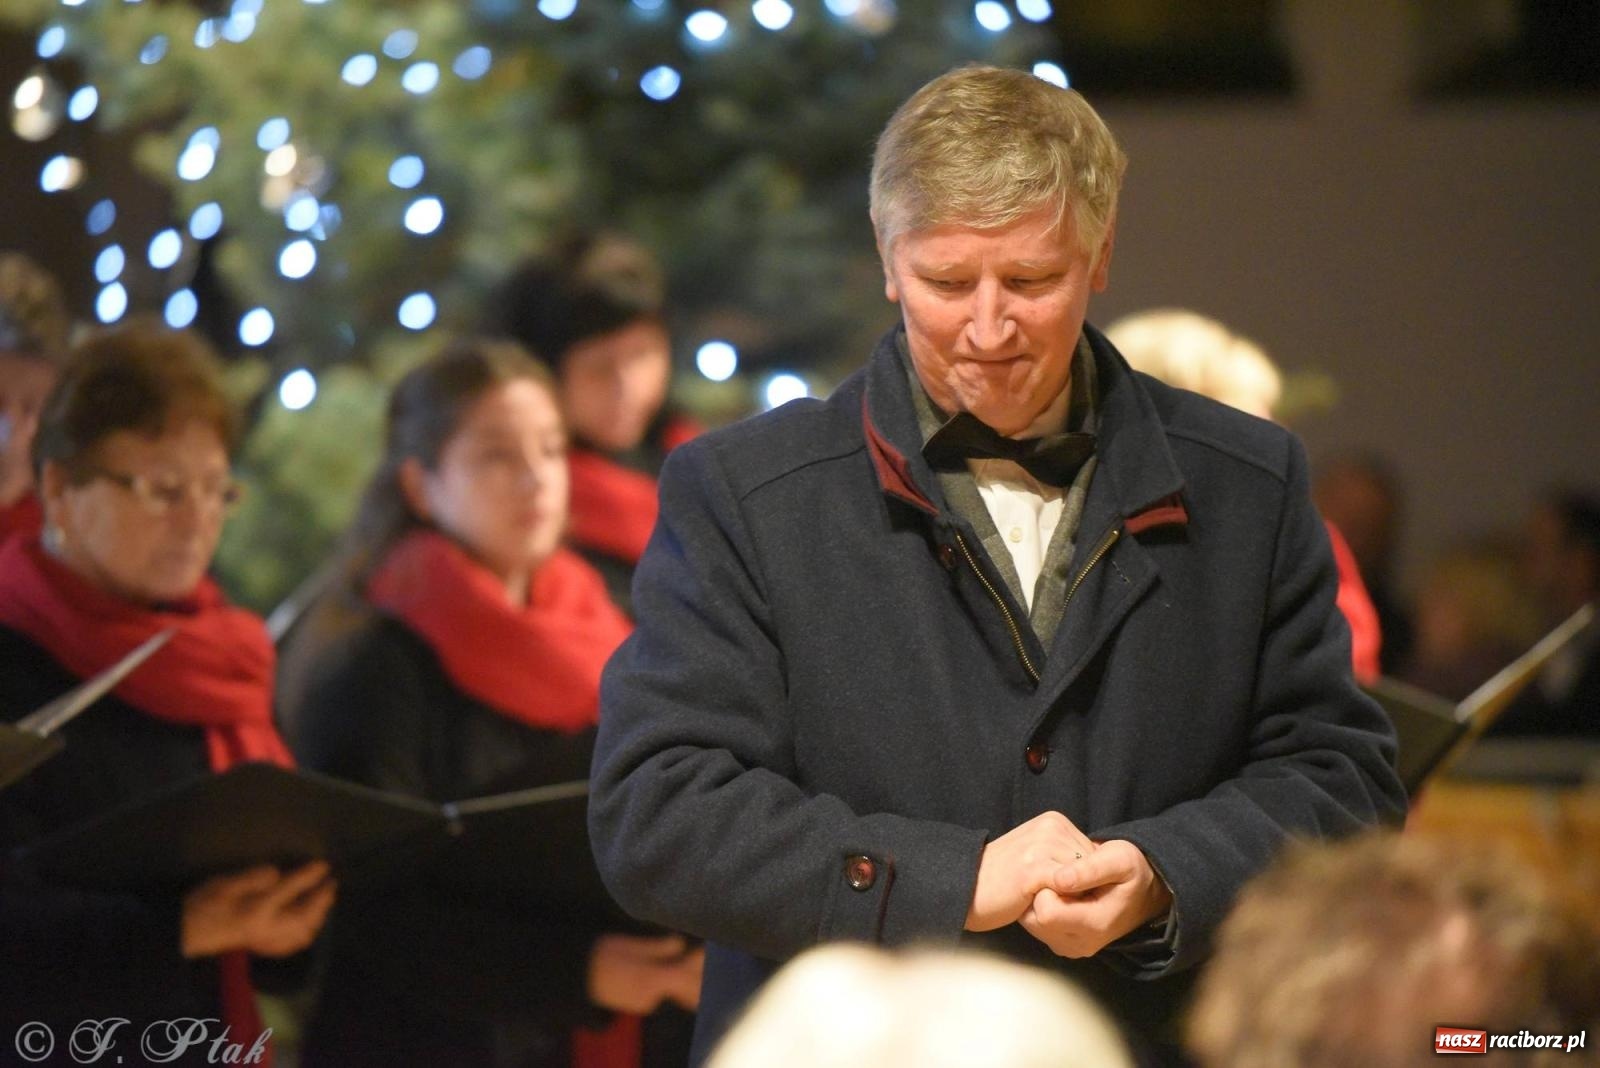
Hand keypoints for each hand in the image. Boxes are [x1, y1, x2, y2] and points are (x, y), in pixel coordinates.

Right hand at [180, 861, 336, 958]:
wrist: (187, 934)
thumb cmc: (203, 904)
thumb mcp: (223, 883)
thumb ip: (250, 878)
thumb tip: (276, 873)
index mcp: (256, 909)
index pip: (290, 890)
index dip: (309, 876)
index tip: (323, 865)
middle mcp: (266, 928)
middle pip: (304, 916)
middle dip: (321, 899)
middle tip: (331, 883)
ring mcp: (265, 940)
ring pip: (302, 932)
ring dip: (318, 916)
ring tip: (325, 900)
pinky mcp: (262, 947)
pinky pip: (291, 945)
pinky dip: (305, 933)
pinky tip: (308, 925)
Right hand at [588, 933, 704, 1014]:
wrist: (577, 978)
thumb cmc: (601, 956)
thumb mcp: (629, 945)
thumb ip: (658, 948)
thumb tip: (680, 944)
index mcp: (649, 979)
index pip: (686, 975)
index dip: (700, 962)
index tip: (708, 948)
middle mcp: (651, 996)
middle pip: (686, 986)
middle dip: (698, 971)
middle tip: (706, 951)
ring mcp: (646, 1003)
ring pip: (675, 989)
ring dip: (687, 976)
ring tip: (696, 955)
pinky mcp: (641, 1004)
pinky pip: (664, 991)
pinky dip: (673, 981)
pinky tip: (676, 966)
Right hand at [965, 811, 1097, 931]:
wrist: (965, 889)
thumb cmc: (1003, 882)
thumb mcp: (1038, 858)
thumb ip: (1065, 858)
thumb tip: (1098, 873)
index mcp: (1053, 821)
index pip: (1093, 853)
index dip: (1088, 880)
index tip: (1070, 894)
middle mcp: (1050, 827)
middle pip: (1092, 865)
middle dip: (1083, 889)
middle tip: (1057, 901)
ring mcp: (1041, 845)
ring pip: (1082, 879)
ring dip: (1072, 898)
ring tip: (1047, 902)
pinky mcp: (1033, 867)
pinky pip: (1066, 888)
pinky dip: (1063, 902)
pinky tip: (1042, 907)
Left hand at [1018, 839, 1171, 957]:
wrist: (1144, 893)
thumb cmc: (1132, 873)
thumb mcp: (1119, 859)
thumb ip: (1089, 869)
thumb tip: (1058, 878)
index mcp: (1095, 925)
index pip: (1046, 912)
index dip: (1046, 886)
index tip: (1059, 870)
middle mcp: (1079, 943)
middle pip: (1034, 919)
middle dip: (1039, 893)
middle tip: (1060, 876)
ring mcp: (1069, 946)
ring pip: (1030, 922)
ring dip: (1038, 901)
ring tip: (1062, 885)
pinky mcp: (1061, 944)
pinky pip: (1035, 925)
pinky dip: (1040, 908)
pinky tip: (1059, 894)